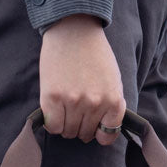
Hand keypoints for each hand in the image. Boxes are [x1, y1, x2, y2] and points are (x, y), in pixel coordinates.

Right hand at [39, 14, 125, 145]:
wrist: (74, 30)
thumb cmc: (95, 55)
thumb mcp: (113, 81)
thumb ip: (111, 106)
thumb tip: (102, 131)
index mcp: (114, 100)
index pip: (107, 135)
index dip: (99, 133)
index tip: (94, 127)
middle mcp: (95, 104)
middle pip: (85, 134)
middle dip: (80, 127)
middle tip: (76, 112)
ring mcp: (74, 101)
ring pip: (68, 132)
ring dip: (66, 125)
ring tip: (65, 108)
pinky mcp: (53, 98)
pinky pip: (53, 126)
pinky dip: (53, 123)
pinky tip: (54, 110)